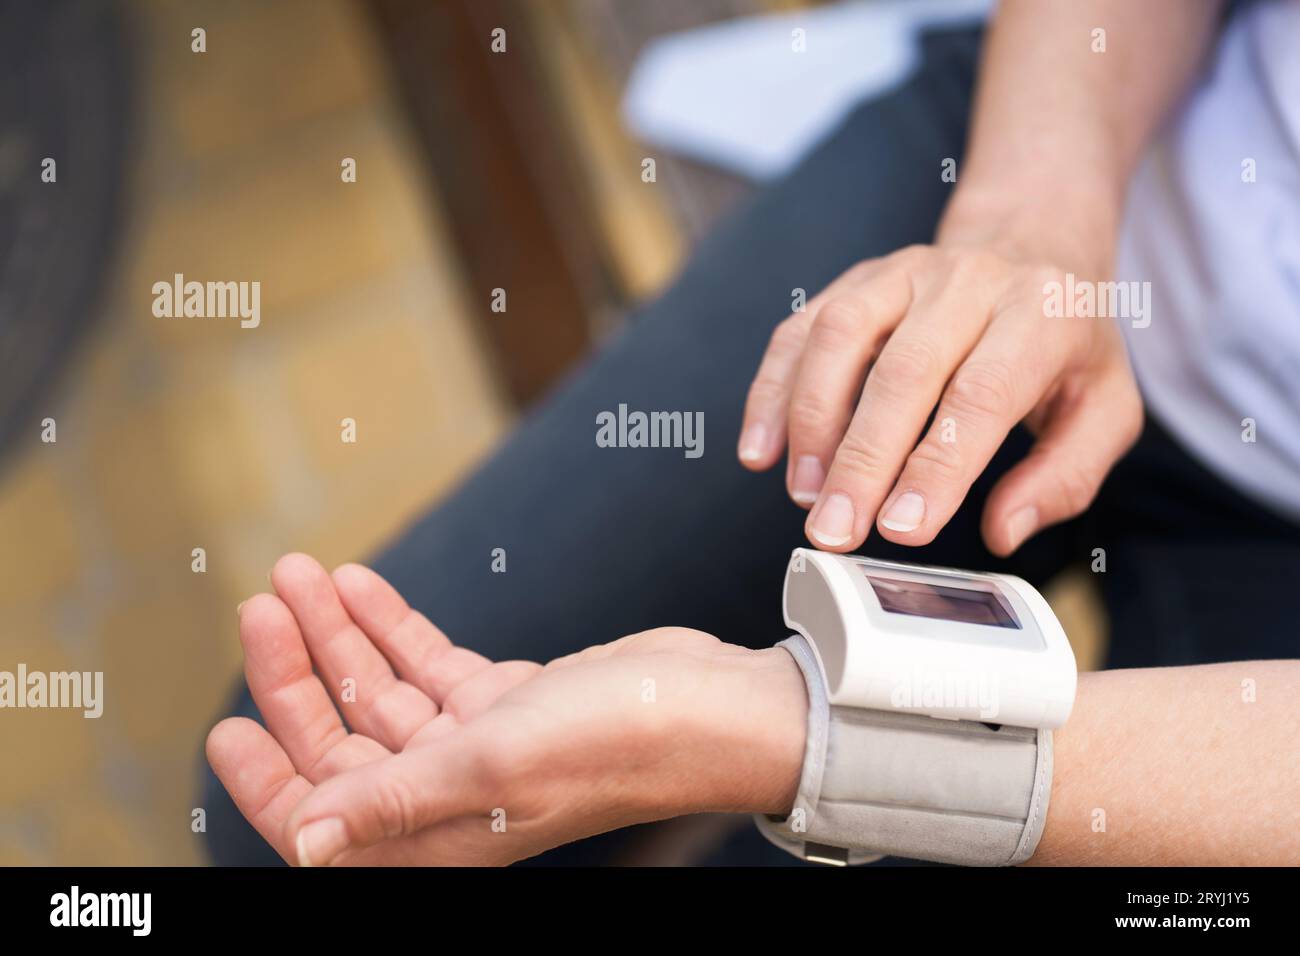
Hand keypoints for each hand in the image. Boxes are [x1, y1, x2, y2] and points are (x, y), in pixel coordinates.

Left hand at [207, 554, 805, 865]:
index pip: (324, 815)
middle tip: (264, 597)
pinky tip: (363, 586)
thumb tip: (302, 847)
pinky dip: (395, 626)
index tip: (224, 723)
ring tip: (302, 573)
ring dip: (341, 634)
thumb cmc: (622, 740)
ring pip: (384, 689)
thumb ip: (395, 800)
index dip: (267, 777)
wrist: (718, 705)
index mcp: (441, 831)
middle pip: (347, 737)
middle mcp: (453, 796)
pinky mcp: (511, 701)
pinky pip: (431, 663)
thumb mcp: (497, 762)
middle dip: (299, 670)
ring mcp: (482, 745)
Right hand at [736, 235, 1141, 555]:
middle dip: (862, 459)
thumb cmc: (1062, 345)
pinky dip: (770, 391)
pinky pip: (799, 330)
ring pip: (839, 337)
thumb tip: (1003, 529)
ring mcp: (902, 273)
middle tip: (835, 530)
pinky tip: (761, 452)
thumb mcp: (1105, 407)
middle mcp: (967, 281)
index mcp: (1041, 313)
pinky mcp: (854, 281)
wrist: (1030, 247)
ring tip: (804, 496)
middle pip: (903, 370)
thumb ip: (1067, 474)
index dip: (937, 465)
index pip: (981, 393)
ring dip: (811, 422)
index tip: (902, 528)